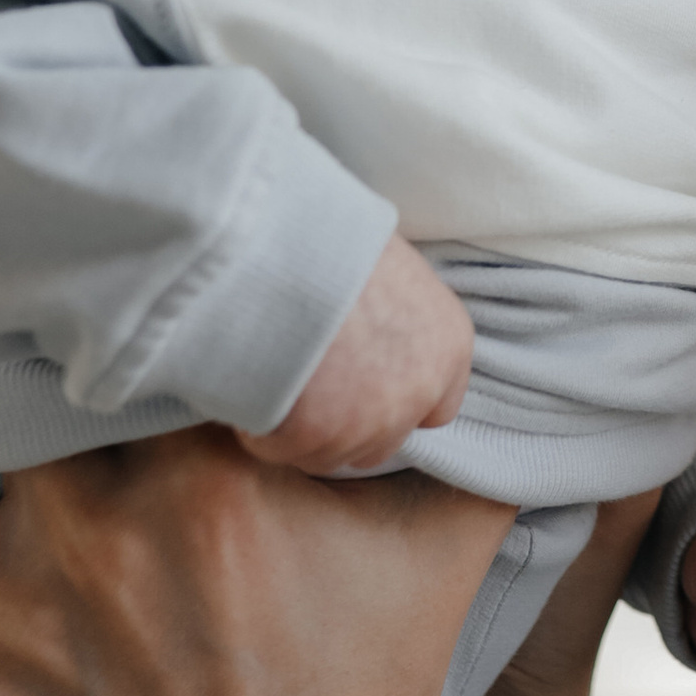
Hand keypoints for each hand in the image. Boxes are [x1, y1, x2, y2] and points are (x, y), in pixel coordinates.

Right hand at [244, 231, 472, 473]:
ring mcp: (367, 421)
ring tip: (272, 382)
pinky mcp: (313, 437)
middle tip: (309, 390)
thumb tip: (379, 325)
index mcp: (448, 346)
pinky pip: (278, 450)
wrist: (284, 249)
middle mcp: (418, 392)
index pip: (438, 409)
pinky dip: (259, 429)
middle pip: (382, 442)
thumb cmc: (334, 240)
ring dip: (300, 431)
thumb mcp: (391, 269)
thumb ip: (398, 317)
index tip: (363, 390)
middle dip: (347, 427)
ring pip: (328, 455)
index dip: (397, 403)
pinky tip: (248, 386)